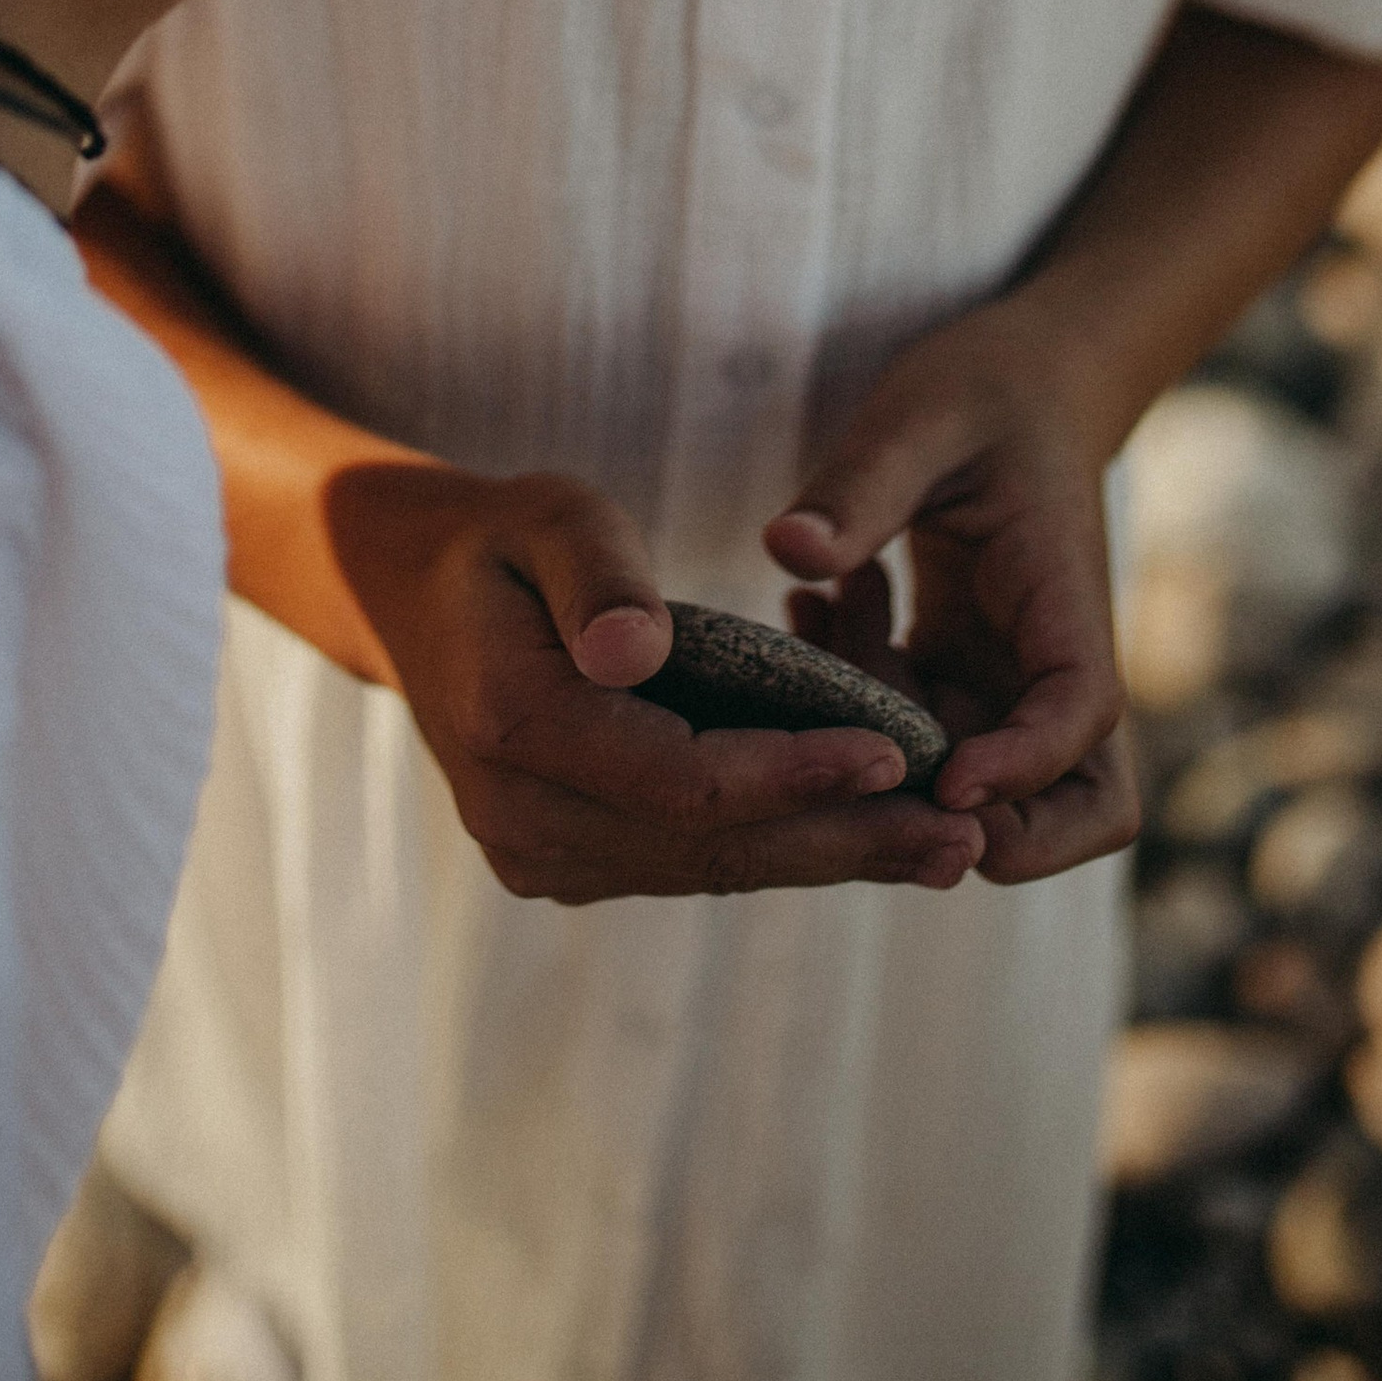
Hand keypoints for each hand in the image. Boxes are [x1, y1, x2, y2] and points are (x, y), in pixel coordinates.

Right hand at [323, 459, 984, 904]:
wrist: (417, 598)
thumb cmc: (503, 538)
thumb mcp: (547, 514)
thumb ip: (597, 574)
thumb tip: (638, 650)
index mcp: (514, 729)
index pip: (681, 778)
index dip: (793, 773)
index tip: (895, 754)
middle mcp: (522, 818)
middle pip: (710, 844)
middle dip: (843, 841)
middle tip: (964, 843)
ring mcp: (542, 854)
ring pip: (710, 866)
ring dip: (829, 859)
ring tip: (945, 850)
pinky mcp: (571, 862)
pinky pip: (690, 861)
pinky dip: (781, 847)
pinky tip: (869, 838)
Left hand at [767, 297, 1139, 885]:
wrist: (1021, 376)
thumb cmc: (983, 388)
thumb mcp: (917, 418)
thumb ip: (860, 484)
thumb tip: (787, 550)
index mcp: (1064, 598)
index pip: (1080, 713)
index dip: (1023, 766)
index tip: (947, 783)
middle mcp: (1049, 658)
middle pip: (1079, 803)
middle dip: (997, 829)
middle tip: (878, 778)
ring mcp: (1007, 676)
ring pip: (979, 781)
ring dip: (889, 742)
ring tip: (823, 621)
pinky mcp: (961, 671)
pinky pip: (915, 727)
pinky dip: (857, 699)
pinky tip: (808, 610)